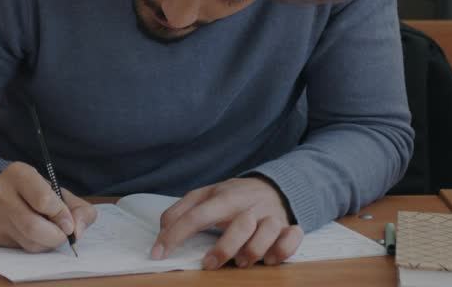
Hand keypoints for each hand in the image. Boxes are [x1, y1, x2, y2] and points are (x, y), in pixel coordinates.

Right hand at [0, 162, 96, 251]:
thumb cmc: (31, 191)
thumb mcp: (55, 189)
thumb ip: (77, 208)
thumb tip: (78, 232)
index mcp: (20, 175)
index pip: (43, 200)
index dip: (61, 215)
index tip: (69, 222)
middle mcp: (3, 195)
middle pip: (34, 227)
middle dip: (57, 236)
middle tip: (63, 233)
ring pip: (29, 243)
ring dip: (47, 243)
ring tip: (48, 231)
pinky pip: (22, 250)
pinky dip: (35, 246)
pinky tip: (34, 235)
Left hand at [150, 177, 302, 268]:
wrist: (273, 187)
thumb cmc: (234, 197)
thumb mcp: (206, 195)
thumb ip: (181, 210)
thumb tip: (162, 229)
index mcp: (224, 197)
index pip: (196, 216)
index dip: (175, 235)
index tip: (159, 254)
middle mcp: (249, 206)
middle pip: (240, 225)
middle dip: (223, 249)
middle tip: (208, 264)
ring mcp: (271, 216)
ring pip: (268, 232)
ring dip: (253, 251)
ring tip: (241, 262)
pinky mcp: (288, 227)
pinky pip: (292, 238)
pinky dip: (283, 250)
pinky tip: (271, 259)